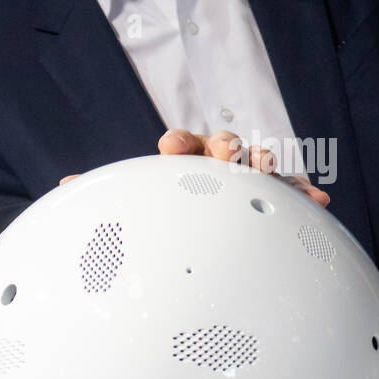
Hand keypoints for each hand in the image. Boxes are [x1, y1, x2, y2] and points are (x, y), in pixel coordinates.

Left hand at [59, 129, 331, 209]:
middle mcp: (217, 167)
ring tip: (266, 168)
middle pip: (225, 147)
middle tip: (223, 154)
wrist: (195, 235)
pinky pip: (290, 195)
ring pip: (259, 166)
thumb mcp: (134, 204)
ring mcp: (248, 181)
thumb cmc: (164, 213)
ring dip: (264, 164)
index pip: (181, 146)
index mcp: (183, 163)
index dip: (178, 144)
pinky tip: (314, 202)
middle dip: (224, 147)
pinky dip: (301, 195)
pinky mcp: (274, 201)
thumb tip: (64, 188)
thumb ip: (105, 195)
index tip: (167, 147)